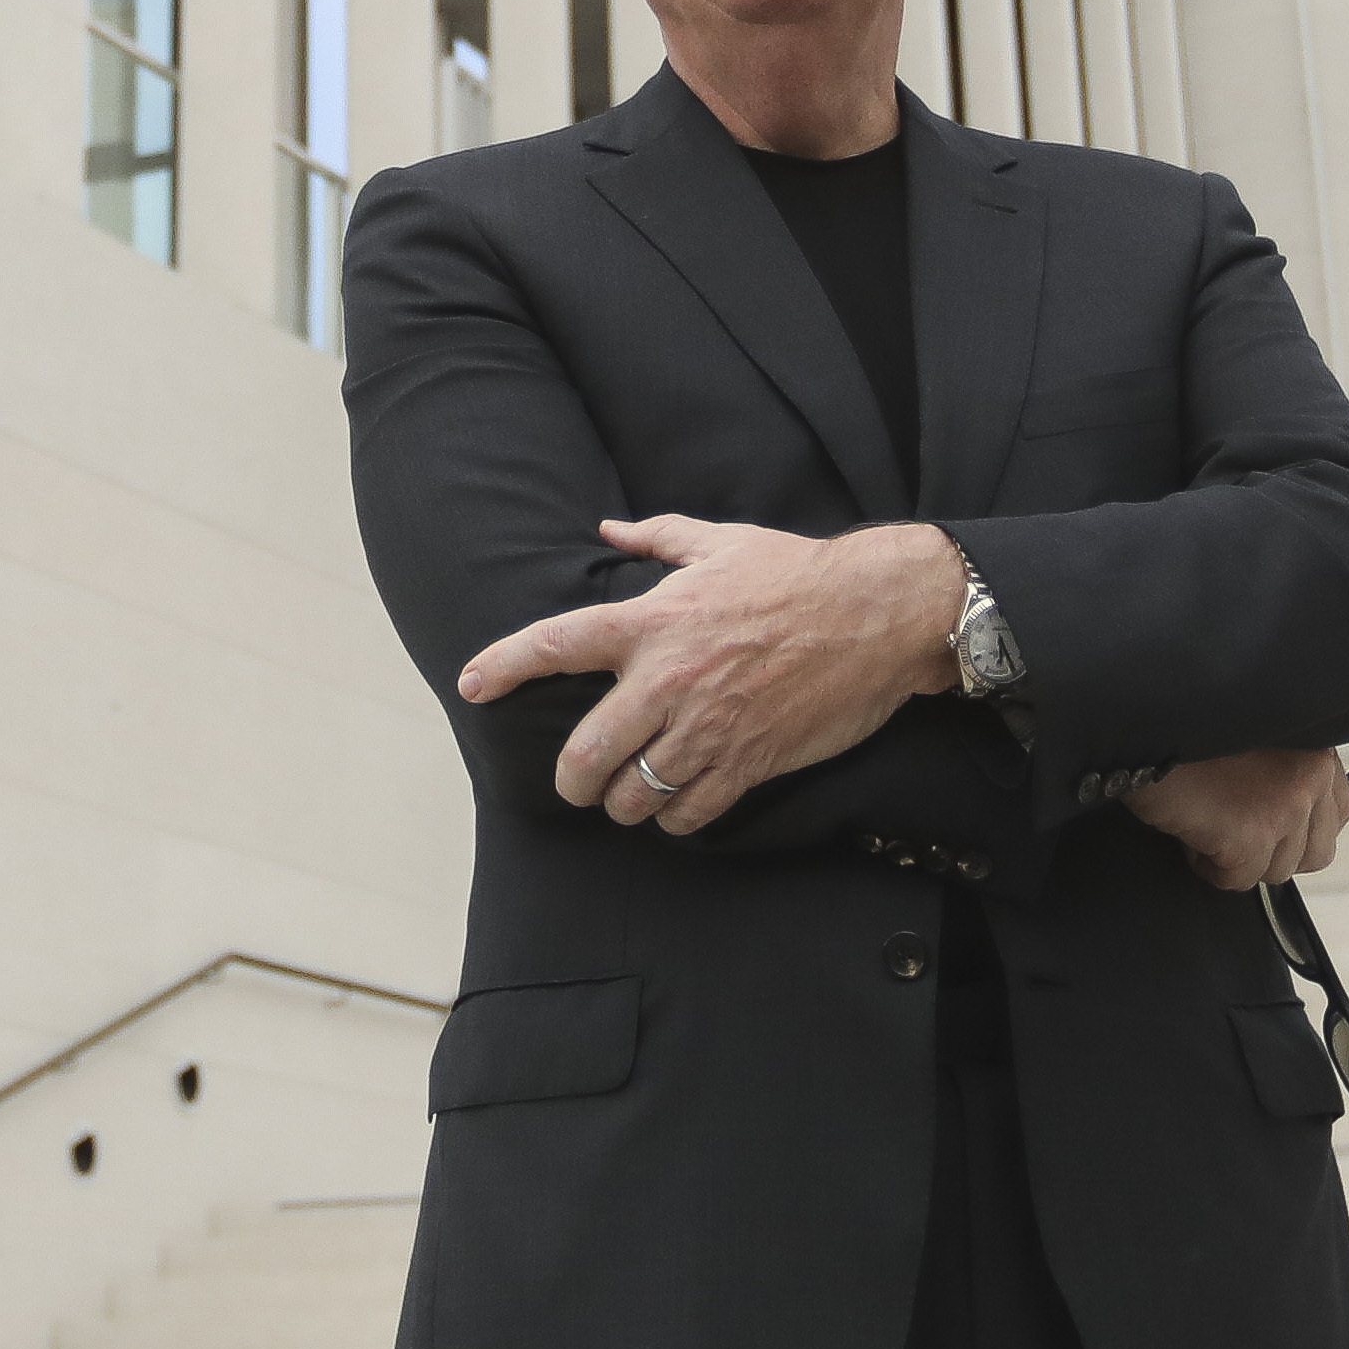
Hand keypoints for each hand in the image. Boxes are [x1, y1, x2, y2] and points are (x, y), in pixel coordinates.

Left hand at [454, 516, 966, 833]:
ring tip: (633, 795)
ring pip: (633, 796)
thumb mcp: (722, 542)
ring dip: (625, 803)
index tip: (471, 685)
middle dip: (571, 780)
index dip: (503, 666)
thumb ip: (657, 537)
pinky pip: (688, 814)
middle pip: (584, 754)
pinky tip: (680, 805)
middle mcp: (669, 680)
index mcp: (654, 621)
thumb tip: (610, 530)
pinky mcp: (747, 762)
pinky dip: (676, 818)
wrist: (876, 615)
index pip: (557, 644)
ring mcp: (707, 728)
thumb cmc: (798, 573)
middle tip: (578, 782)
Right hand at [1125, 747, 1348, 894]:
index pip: (1340, 811)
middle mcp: (1314, 775)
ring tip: (1208, 822)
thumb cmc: (1194, 726)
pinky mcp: (1255, 835)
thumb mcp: (1259, 734)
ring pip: (1277, 871)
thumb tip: (1291, 823)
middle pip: (1316, 853)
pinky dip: (1211, 866)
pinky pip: (1240, 881)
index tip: (1268, 818)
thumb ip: (1288, 769)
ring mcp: (1288, 806)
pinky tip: (1193, 832)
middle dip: (1275, 850)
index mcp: (1319, 747)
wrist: (1148, 724)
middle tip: (1236, 828)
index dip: (1302, 826)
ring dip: (1240, 858)